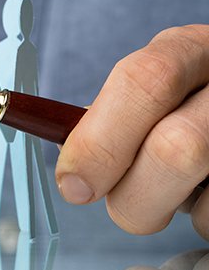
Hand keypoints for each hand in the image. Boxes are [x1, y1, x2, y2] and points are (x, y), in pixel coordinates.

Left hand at [57, 24, 208, 238]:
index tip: (74, 184)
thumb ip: (113, 116)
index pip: (145, 80)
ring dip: (173, 209)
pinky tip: (206, 192)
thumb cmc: (184, 104)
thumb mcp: (156, 89)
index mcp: (190, 49)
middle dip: (133, 193)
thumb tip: (74, 170)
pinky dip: (203, 220)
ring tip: (177, 186)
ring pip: (205, 201)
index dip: (100, 139)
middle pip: (177, 148)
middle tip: (124, 202)